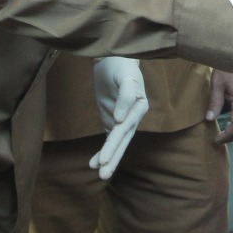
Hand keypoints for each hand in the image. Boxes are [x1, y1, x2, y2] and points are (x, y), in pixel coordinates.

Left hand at [90, 58, 148, 179]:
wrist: (113, 58)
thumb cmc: (122, 64)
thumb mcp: (125, 75)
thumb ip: (125, 94)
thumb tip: (120, 118)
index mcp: (139, 107)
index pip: (125, 129)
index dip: (115, 143)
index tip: (105, 156)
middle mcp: (132, 117)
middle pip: (122, 141)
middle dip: (113, 158)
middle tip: (103, 174)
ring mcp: (122, 121)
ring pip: (116, 144)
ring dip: (108, 159)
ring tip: (100, 174)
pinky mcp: (112, 121)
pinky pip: (108, 140)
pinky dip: (101, 152)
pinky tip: (93, 164)